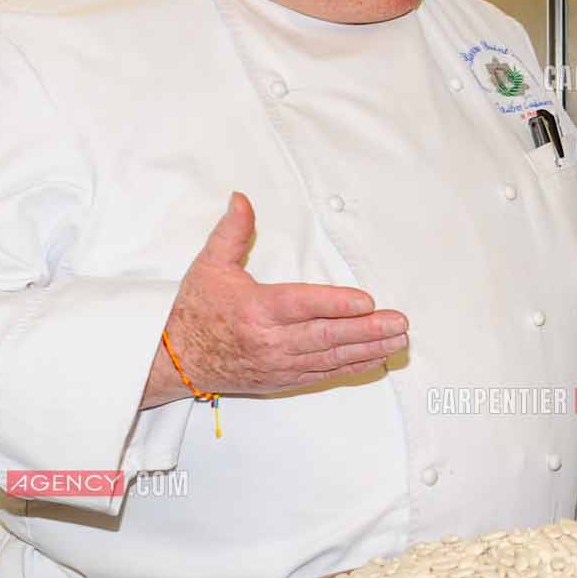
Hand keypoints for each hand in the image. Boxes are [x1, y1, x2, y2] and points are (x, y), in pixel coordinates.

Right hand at [144, 193, 409, 406]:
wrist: (177, 361)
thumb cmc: (196, 312)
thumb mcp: (209, 265)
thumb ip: (232, 231)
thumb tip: (241, 198)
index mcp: (256, 309)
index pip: (303, 305)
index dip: (336, 304)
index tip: (366, 301)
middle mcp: (271, 340)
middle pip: (326, 336)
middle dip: (367, 330)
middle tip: (399, 323)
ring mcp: (280, 364)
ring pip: (331, 358)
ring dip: (368, 349)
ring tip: (398, 340)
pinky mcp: (285, 379)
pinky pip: (324, 375)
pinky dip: (352, 368)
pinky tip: (376, 359)